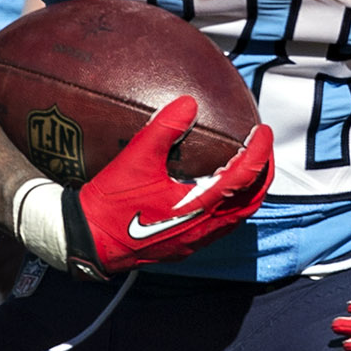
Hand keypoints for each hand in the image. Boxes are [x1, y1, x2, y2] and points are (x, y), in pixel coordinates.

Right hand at [38, 96, 272, 274]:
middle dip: (262, 173)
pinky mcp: (184, 247)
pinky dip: (229, 204)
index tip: (262, 130)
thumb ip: (163, 130)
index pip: (244, 177)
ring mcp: (195, 241)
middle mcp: (204, 228)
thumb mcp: (135, 160)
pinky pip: (220, 225)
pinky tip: (215, 189)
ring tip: (246, 167)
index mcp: (199, 207)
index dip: (259, 151)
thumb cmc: (110, 204)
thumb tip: (188, 103)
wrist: (88, 242)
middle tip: (262, 148)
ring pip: (237, 216)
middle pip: (251, 201)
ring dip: (247, 191)